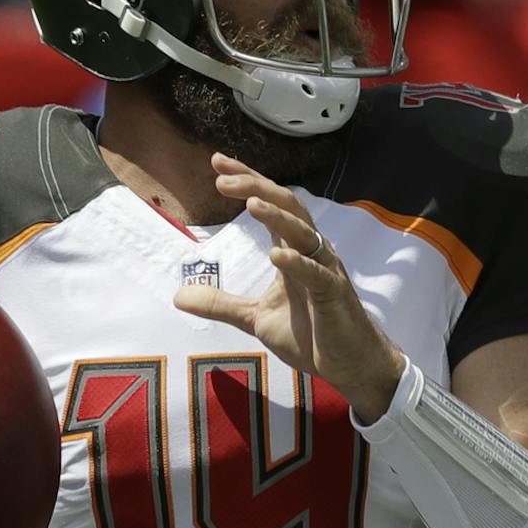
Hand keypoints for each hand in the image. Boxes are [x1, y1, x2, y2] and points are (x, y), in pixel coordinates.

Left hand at [172, 153, 403, 421]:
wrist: (348, 365)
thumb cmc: (310, 336)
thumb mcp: (255, 318)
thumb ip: (221, 304)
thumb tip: (179, 297)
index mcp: (292, 250)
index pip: (268, 206)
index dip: (246, 181)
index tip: (217, 163)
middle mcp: (310, 252)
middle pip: (286, 206)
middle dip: (255, 187)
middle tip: (222, 177)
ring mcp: (325, 271)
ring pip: (303, 232)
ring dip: (277, 216)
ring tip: (249, 202)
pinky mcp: (335, 295)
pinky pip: (317, 274)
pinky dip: (298, 264)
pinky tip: (277, 255)